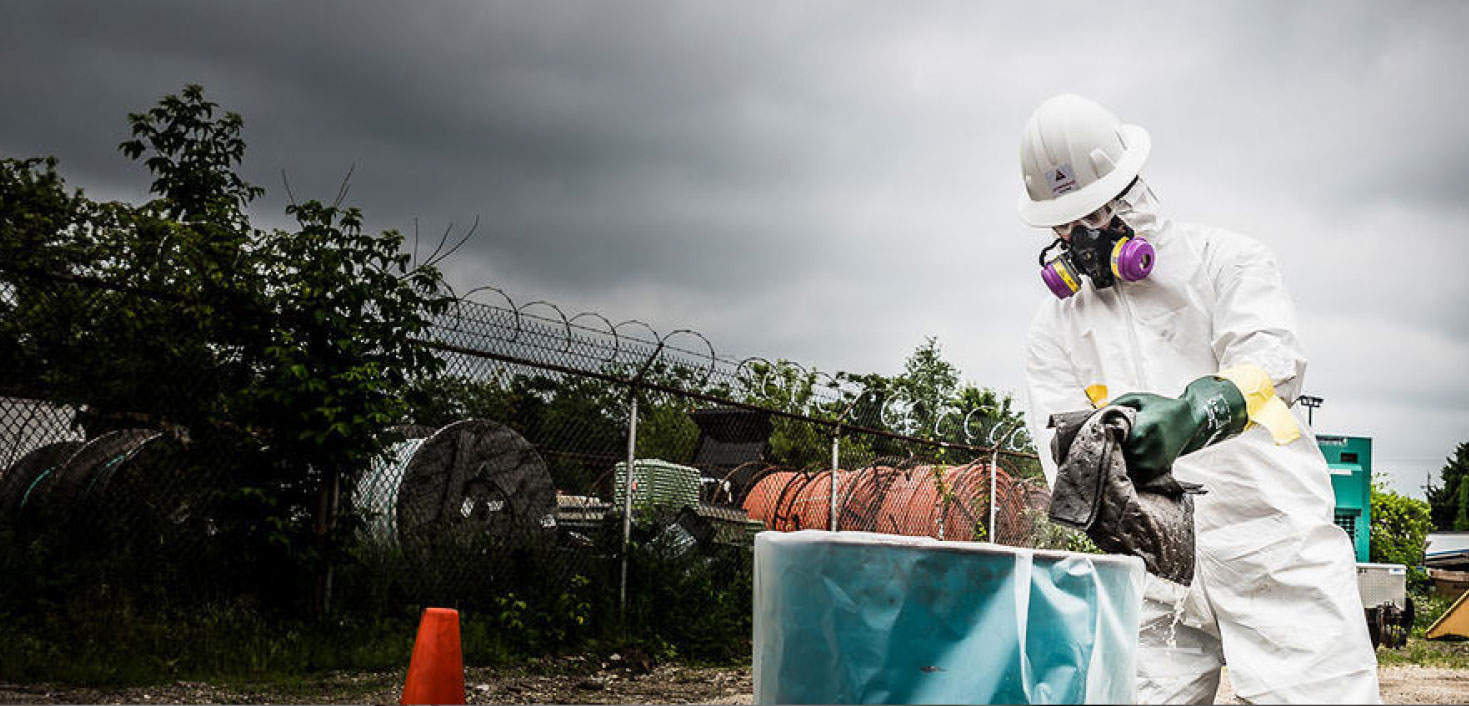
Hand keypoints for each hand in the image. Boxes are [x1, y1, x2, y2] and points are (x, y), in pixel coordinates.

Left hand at [1111, 376, 1247, 482]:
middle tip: (1110, 442)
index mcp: (1140, 431)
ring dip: (1119, 459)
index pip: (1110, 441)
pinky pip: (1133, 474)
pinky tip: (1132, 456)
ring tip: (1122, 448)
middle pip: (1114, 455)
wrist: (1188, 418)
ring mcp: (1151, 463)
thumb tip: (1095, 416)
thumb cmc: (1160, 407)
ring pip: (1123, 466)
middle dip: (1109, 449)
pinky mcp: (1155, 472)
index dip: (1102, 439)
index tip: (1099, 436)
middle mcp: (1145, 450)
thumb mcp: (1137, 399)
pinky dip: (1130, 467)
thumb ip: (1115, 405)